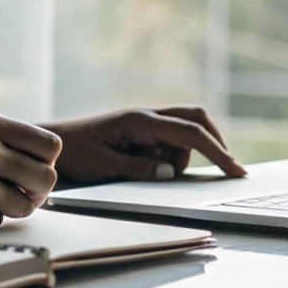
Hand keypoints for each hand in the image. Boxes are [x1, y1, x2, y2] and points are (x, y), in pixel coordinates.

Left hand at [43, 105, 246, 183]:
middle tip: (225, 169)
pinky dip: (168, 158)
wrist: (52, 144)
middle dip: (213, 143)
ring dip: (179, 158)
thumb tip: (171, 171)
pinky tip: (145, 168)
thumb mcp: (104, 166)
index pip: (190, 132)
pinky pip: (169, 142)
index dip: (217, 151)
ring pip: (184, 136)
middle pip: (196, 119)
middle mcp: (147, 116)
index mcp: (140, 121)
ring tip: (142, 172)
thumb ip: (138, 168)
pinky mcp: (142, 132)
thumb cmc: (74, 154)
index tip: (235, 170)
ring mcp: (146, 122)